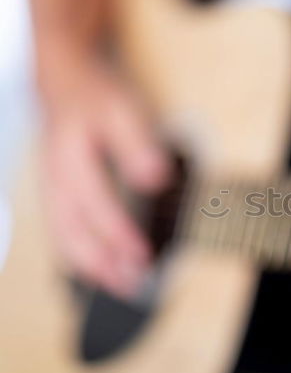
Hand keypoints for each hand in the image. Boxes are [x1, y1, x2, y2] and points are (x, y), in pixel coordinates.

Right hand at [41, 58, 169, 296]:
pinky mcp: (58, 198)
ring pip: (64, 239)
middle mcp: (56, 182)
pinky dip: (80, 258)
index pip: (96, 205)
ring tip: (121, 288)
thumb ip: (137, 146)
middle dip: (102, 264)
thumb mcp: (123, 111)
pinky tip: (101, 272)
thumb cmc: (97, 98)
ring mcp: (53, 192)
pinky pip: (63, 234)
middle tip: (133, 287)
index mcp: (70, 160)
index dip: (119, 233)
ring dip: (92, 267)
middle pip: (72, 233)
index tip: (143, 256)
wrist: (67, 84)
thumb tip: (156, 179)